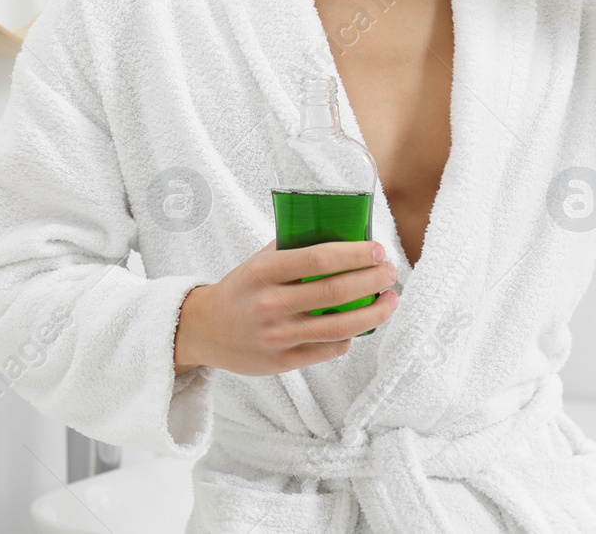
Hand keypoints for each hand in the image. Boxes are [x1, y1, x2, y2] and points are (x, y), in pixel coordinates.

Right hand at [174, 239, 399, 375]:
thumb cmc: (242, 289)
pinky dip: (350, 336)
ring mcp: (277, 336)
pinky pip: (328, 350)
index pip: (318, 259)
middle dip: (372, 281)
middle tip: (390, 272)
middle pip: (334, 292)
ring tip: (390, 300)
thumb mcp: (259, 261)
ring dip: (373, 313)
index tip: (377, 250)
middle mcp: (270, 304)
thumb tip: (342, 232)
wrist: (205, 330)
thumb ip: (294, 248)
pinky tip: (360, 324)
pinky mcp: (283, 362)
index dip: (354, 254)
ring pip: (338, 327)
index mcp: (264, 272)